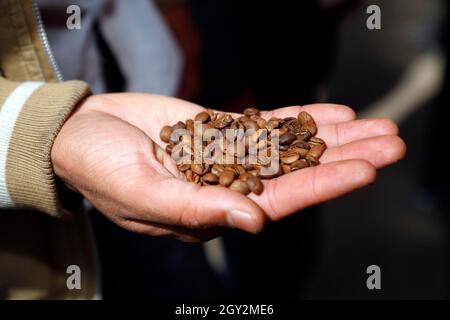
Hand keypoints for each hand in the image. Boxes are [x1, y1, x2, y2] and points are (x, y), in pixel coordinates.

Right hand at [52, 93, 405, 241]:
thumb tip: (254, 222)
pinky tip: (334, 112)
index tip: (368, 168)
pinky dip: (300, 118)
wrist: (81, 134)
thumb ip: (196, 208)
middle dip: (346, 157)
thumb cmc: (101, 169)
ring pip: (291, 146)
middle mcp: (228, 185)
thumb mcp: (142, 192)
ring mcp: (227, 156)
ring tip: (378, 123)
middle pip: (299, 172)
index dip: (325, 184)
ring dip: (334, 135)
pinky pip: (267, 124)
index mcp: (213, 210)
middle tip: (393, 140)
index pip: (281, 200)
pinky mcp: (221, 129)